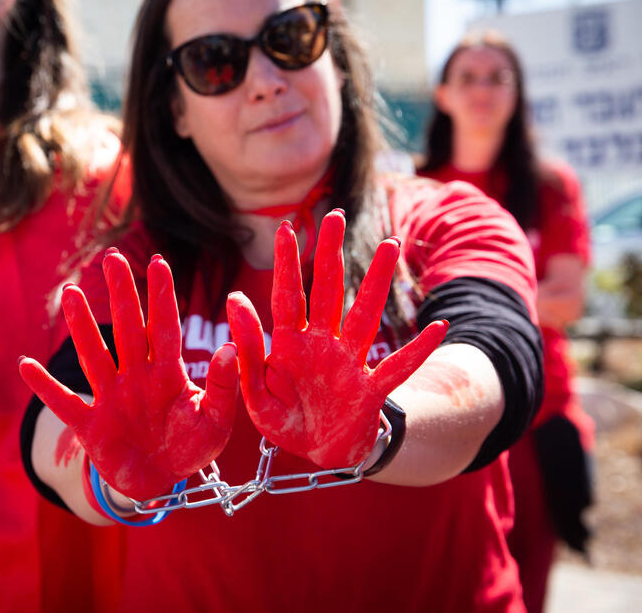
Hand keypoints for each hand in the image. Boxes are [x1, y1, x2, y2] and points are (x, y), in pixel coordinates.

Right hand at [19, 251, 237, 498]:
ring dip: (82, 326)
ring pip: (94, 356)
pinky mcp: (90, 427)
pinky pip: (64, 404)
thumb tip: (229, 348)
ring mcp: (110, 399)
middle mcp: (136, 379)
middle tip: (112, 258)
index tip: (160, 262)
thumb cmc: (190, 447)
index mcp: (167, 375)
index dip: (162, 297)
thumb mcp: (215, 423)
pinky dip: (45, 387)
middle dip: (121, 294)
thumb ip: (222, 388)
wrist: (160, 482)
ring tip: (72, 293)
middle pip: (127, 329)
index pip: (164, 328)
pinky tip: (26, 365)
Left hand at [227, 211, 447, 468]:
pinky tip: (438, 328)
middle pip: (327, 291)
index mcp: (288, 345)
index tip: (285, 228)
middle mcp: (321, 345)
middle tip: (335, 215)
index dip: (286, 264)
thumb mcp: (255, 395)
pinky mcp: (371, 390)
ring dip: (375, 282)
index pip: (286, 296)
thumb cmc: (286, 421)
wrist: (319, 455)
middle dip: (329, 254)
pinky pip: (398, 367)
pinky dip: (418, 350)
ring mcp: (349, 363)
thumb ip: (246, 352)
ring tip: (387, 246)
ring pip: (364, 315)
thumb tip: (233, 302)